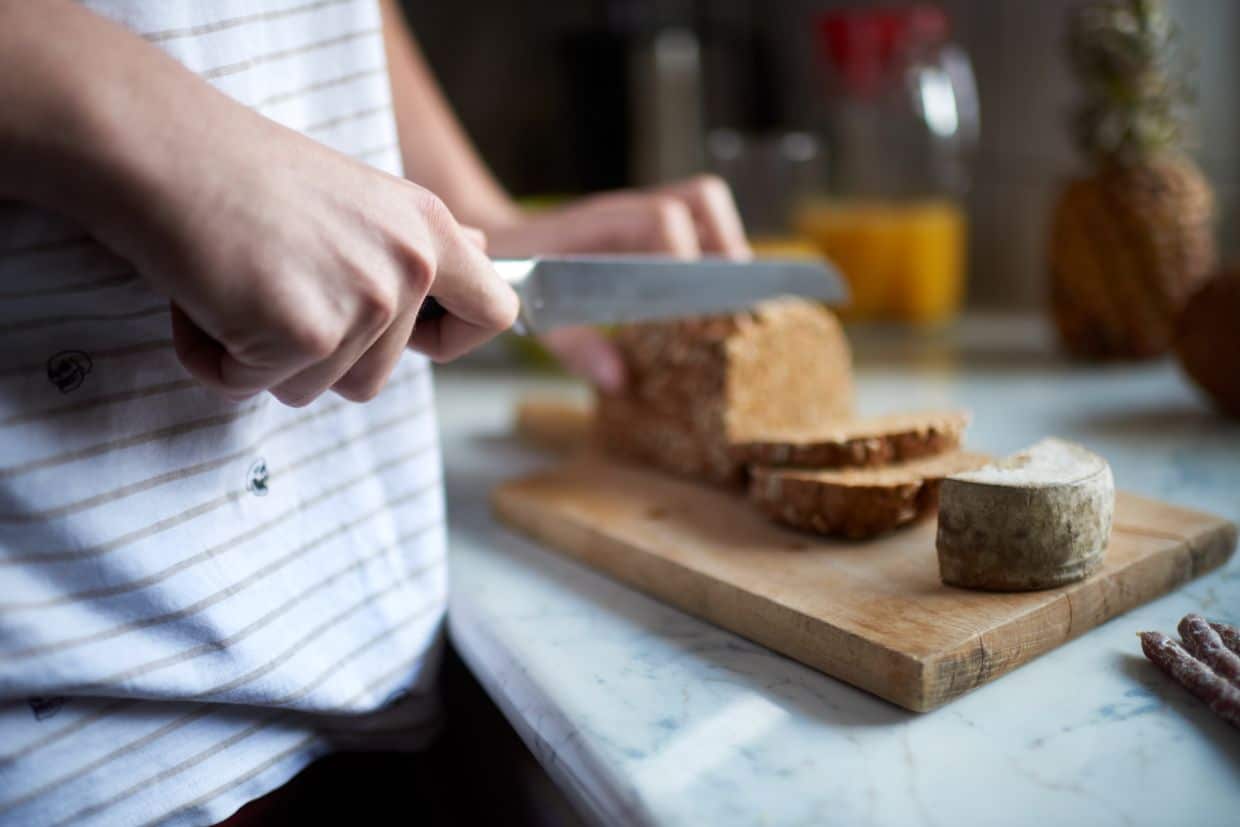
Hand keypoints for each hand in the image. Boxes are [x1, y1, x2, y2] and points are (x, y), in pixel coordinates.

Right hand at [0, 2, 516, 407]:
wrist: (162, 145)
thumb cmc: (242, 169)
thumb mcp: (358, 197)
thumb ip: (414, 242)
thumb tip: (478, 251)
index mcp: (428, 230)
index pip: (494, 314)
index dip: (452, 342)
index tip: (412, 340)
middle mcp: (408, 267)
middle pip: (374, 380)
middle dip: (310, 353)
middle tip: (267, 281)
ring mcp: (363, 303)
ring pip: (309, 389)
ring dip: (258, 353)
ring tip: (235, 278)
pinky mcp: (306, 334)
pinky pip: (248, 386)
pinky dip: (211, 356)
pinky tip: (203, 294)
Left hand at [484, 175, 751, 391]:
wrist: (495, 248)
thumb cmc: (516, 281)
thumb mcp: (537, 316)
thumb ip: (577, 346)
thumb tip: (618, 379)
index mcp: (600, 227)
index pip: (662, 220)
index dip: (685, 258)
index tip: (696, 305)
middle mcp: (627, 212)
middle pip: (700, 199)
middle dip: (723, 247)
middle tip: (727, 301)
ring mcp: (640, 213)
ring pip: (705, 201)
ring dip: (726, 242)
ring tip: (728, 294)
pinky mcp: (648, 225)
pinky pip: (697, 219)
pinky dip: (714, 248)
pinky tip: (708, 292)